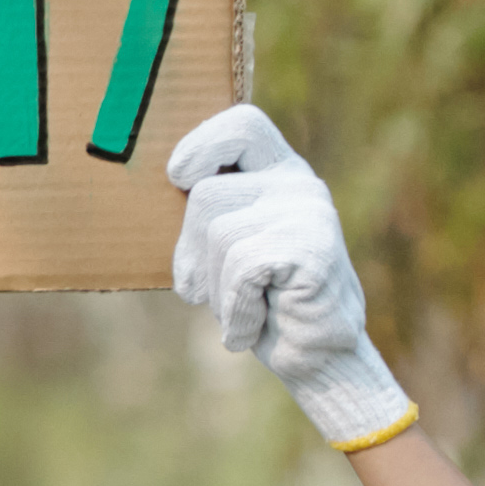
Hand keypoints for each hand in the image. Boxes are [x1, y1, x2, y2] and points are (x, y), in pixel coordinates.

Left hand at [165, 105, 415, 448]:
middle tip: (205, 291)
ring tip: (243, 311)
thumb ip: (209, 212)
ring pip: (218, 233)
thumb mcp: (228, 247)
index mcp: (279, 174)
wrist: (318, 361)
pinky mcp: (314, 249)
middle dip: (191, 251)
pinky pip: (242, 266)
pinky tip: (253, 327)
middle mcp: (300, 184)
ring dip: (215, 289)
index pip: (244, 124)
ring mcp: (312, 214)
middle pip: (207, 194)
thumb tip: (166, 185)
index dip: (203, 144)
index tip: (179, 179)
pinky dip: (236, 309)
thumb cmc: (263, 303)